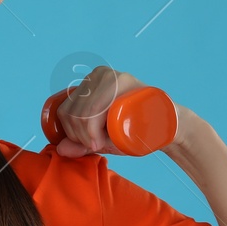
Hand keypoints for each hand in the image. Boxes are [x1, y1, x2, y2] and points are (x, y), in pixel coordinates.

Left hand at [48, 65, 189, 156]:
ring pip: (82, 112)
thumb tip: (60, 149)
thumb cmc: (134, 132)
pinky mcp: (123, 80)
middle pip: (72, 113)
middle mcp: (96, 76)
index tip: (90, 144)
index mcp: (88, 86)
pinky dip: (94, 130)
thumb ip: (81, 144)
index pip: (65, 111)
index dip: (71, 134)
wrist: (166, 126)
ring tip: (105, 140)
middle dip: (80, 137)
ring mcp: (110, 76)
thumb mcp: (103, 139)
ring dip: (88, 136)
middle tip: (99, 144)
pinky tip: (106, 137)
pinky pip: (96, 108)